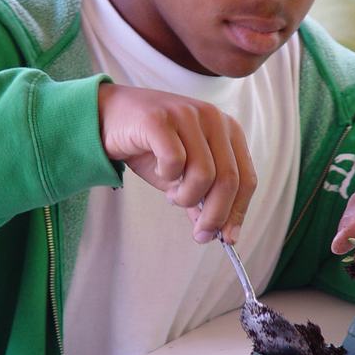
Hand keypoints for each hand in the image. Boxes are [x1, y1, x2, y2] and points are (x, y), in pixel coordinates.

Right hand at [98, 84, 256, 243]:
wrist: (107, 118)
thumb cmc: (149, 146)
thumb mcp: (182, 176)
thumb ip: (203, 198)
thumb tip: (219, 233)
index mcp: (227, 130)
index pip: (246, 177)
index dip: (238, 212)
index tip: (228, 238)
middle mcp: (212, 118)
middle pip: (229, 179)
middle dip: (215, 215)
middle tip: (200, 234)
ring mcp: (186, 115)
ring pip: (204, 174)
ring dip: (187, 197)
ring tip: (173, 194)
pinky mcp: (160, 119)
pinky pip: (174, 162)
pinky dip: (167, 177)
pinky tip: (159, 171)